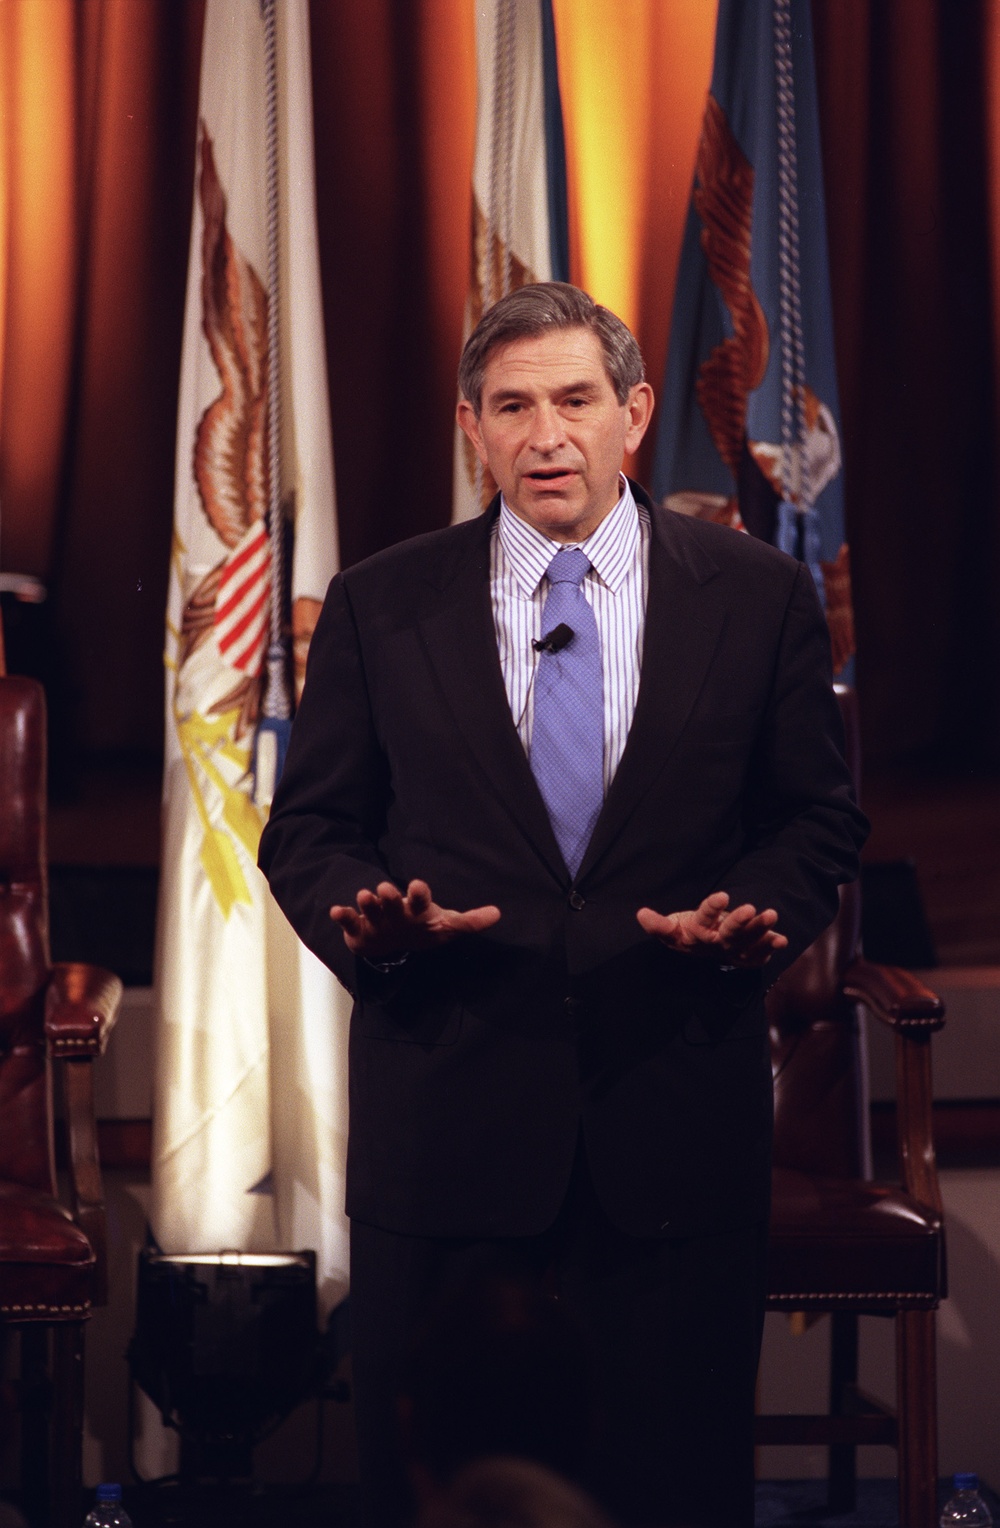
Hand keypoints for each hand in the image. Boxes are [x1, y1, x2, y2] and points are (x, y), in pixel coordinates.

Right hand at [330, 878, 500, 960]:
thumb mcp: (446, 927)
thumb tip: (497, 913)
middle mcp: (396, 910)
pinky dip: (344, 916)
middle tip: (386, 889)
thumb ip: (469, 922)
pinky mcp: (359, 930)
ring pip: (371, 908)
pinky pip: (350, 922)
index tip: (418, 886)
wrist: (392, 941)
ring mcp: (377, 918)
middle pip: (392, 901)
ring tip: (365, 896)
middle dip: (389, 896)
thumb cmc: (422, 928)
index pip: (420, 898)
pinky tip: (337, 911)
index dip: (419, 892)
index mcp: (417, 908)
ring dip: (367, 903)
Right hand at [636, 891, 787, 968]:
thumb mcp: (670, 929)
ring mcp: (733, 951)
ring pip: (747, 942)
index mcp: (695, 936)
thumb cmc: (686, 932)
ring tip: (772, 915)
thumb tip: (641, 914)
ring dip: (760, 930)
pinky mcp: (746, 956)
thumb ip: (659, 925)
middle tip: (749, 908)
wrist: (701, 951)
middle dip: (739, 923)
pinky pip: (758, 954)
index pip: (702, 921)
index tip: (721, 895)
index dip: (711, 909)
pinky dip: (769, 947)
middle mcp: (716, 944)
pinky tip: (781, 940)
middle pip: (728, 935)